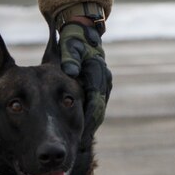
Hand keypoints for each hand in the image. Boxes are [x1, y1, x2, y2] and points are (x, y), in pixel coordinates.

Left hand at [52, 3, 110, 130]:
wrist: (83, 30)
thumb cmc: (74, 38)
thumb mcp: (71, 46)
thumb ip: (70, 58)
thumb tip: (70, 72)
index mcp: (98, 72)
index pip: (96, 101)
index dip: (89, 119)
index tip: (82, 134)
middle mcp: (104, 79)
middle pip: (98, 109)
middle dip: (89, 127)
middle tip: (79, 144)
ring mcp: (104, 82)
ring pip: (98, 108)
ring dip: (90, 123)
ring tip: (80, 142)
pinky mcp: (100, 85)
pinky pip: (96, 104)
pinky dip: (90, 116)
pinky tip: (81, 129)